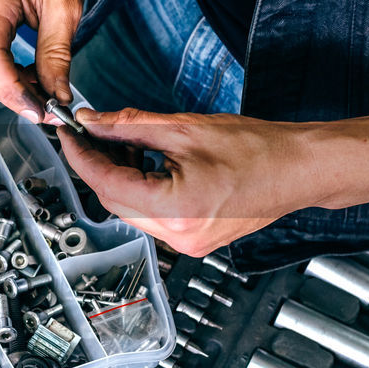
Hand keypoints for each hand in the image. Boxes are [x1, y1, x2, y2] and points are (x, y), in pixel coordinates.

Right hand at [0, 0, 85, 121]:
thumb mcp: (65, 9)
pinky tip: (32, 75)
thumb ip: (57, 56)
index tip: (41, 111)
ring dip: (12, 89)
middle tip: (52, 108)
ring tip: (46, 90)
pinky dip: (8, 76)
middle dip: (15, 96)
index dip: (13, 92)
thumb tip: (57, 97)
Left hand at [57, 108, 323, 255]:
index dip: (81, 157)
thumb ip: (130, 127)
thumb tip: (93, 123)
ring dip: (120, 178)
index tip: (68, 135)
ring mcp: (187, 243)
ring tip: (123, 144)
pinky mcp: (194, 240)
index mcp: (174, 210)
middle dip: (98, 166)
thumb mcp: (184, 129)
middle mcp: (179, 236)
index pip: (107, 185)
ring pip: (132, 211)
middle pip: (115, 202)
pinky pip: (153, 217)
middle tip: (91, 134)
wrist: (300, 169)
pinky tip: (145, 164)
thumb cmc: (258, 150)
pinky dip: (142, 190)